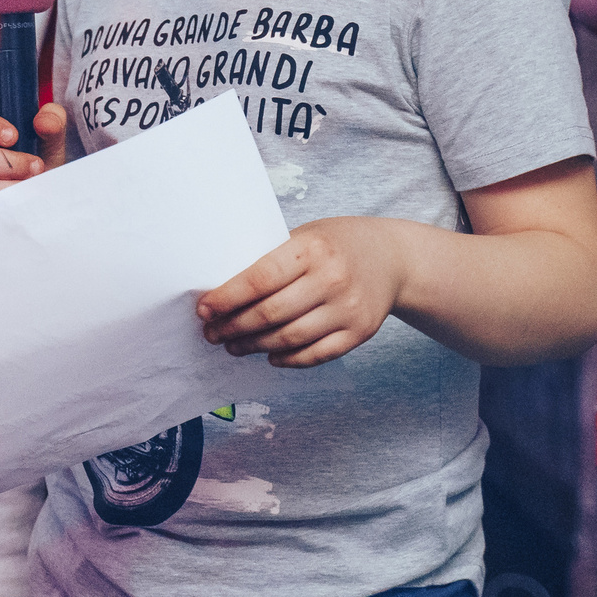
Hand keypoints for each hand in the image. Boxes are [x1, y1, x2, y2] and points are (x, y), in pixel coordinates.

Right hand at [0, 101, 67, 210]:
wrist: (35, 202)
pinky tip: (19, 207)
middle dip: (10, 164)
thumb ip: (52, 121)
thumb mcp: (45, 141)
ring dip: (9, 189)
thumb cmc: (32, 166)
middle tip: (37, 167)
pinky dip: (2, 210)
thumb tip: (44, 122)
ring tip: (31, 188)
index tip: (14, 136)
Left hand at [197, 218, 405, 366]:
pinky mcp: (359, 333)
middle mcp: (332, 279)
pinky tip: (269, 355)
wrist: (392, 258)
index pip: (260, 278)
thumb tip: (223, 291)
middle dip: (233, 327)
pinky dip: (287, 359)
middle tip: (212, 332)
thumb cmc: (337, 244)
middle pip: (270, 314)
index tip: (204, 309)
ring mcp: (348, 309)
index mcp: (312, 249)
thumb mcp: (306, 236)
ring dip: (254, 346)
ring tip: (233, 345)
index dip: (227, 298)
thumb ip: (273, 260)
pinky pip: (315, 355)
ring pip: (289, 339)